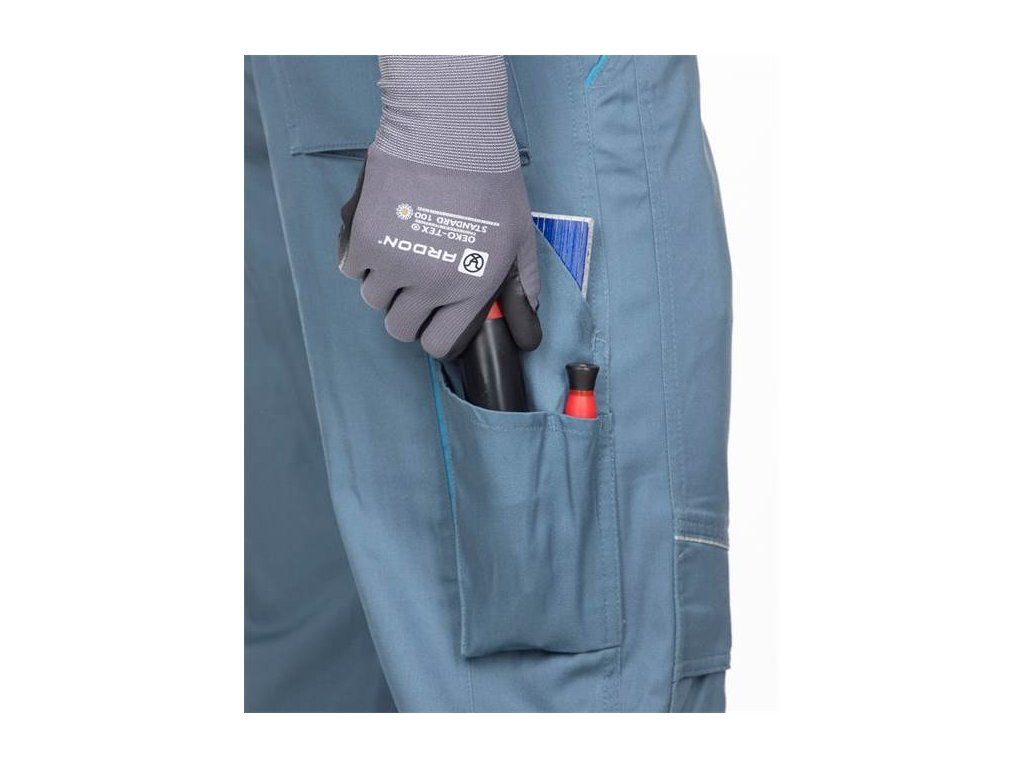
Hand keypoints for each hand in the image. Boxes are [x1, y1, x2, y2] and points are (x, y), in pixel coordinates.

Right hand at [338, 145, 540, 359]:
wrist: (451, 130)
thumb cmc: (491, 180)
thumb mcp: (521, 237)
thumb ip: (522, 288)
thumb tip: (526, 335)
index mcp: (470, 289)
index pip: (439, 345)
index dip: (436, 333)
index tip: (436, 317)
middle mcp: (430, 285)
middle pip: (401, 328)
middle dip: (407, 311)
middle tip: (416, 283)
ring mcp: (394, 263)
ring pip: (374, 298)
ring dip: (385, 281)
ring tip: (402, 249)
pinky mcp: (365, 238)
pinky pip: (351, 266)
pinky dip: (362, 255)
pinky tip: (383, 232)